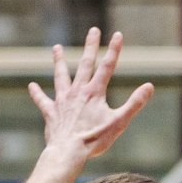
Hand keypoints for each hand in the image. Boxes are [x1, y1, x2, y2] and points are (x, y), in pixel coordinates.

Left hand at [27, 28, 153, 164]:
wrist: (69, 151)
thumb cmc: (95, 139)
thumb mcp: (119, 122)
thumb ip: (134, 103)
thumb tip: (149, 86)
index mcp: (95, 93)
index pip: (107, 67)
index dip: (113, 50)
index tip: (117, 34)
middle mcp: (78, 91)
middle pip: (85, 64)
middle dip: (90, 47)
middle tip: (93, 30)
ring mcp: (63, 100)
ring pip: (60, 76)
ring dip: (59, 61)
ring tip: (57, 48)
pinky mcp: (51, 112)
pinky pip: (43, 100)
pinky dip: (37, 93)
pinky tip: (32, 86)